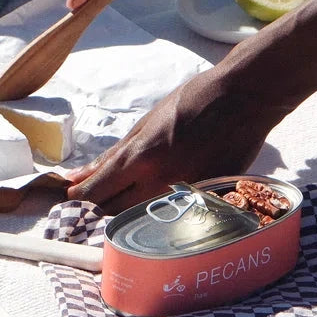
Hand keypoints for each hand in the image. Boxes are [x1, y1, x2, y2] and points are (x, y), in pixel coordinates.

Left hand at [64, 67, 284, 212]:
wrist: (244, 98)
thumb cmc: (192, 102)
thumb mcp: (145, 123)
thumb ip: (113, 156)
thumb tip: (81, 176)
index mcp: (143, 157)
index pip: (99, 192)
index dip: (80, 196)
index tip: (72, 195)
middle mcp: (163, 182)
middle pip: (117, 211)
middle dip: (101, 205)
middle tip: (97, 195)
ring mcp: (187, 196)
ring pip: (143, 217)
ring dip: (128, 209)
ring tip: (127, 192)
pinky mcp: (208, 202)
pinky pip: (173, 214)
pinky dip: (159, 208)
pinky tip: (159, 194)